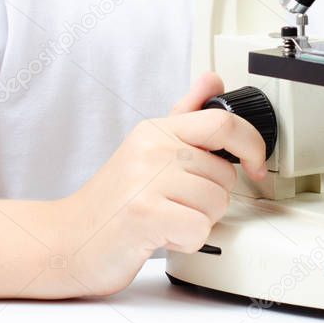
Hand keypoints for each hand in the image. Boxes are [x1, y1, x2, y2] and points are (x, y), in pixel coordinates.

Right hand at [53, 71, 266, 297]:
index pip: (222, 123)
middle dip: (212, 198)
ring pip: (215, 204)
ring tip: (167, 219)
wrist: (66, 241)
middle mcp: (152, 148)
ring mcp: (146, 180)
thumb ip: (185, 114)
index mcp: (156, 130)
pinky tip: (163, 236)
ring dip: (199, 222)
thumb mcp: (147, 148)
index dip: (252, 145)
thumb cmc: (113, 200)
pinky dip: (187, 242)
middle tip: (181, 204)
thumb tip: (213, 80)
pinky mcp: (143, 215)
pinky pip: (199, 230)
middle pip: (225, 173)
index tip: (257, 166)